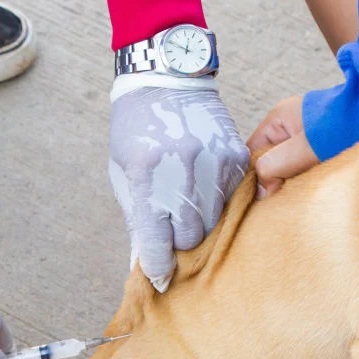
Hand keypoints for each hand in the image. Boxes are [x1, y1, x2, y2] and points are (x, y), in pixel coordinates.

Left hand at [108, 86, 249, 291]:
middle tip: (174, 232)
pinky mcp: (235, 154)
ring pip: (216, 221)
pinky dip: (219, 200)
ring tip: (189, 208)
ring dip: (202, 223)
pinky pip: (233, 197)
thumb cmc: (136, 131)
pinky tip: (205, 185)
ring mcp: (213, 160)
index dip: (158, 267)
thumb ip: (137, 220)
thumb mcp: (123, 173)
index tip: (160, 278)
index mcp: (146, 174)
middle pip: (191, 237)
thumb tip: (147, 266)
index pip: (156, 241)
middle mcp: (182, 168)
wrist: (164, 79)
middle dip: (181, 242)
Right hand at [248, 95, 319, 198]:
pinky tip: (305, 194)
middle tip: (274, 203)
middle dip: (270, 182)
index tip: (255, 199)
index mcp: (277, 119)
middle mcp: (288, 128)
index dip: (250, 176)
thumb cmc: (342, 125)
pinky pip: (302, 170)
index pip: (250, 152)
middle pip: (267, 162)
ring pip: (285, 169)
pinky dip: (302, 182)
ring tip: (290, 201)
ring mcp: (304, 139)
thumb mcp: (302, 147)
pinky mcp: (320, 150)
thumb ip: (275, 165)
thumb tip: (260, 189)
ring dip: (288, 184)